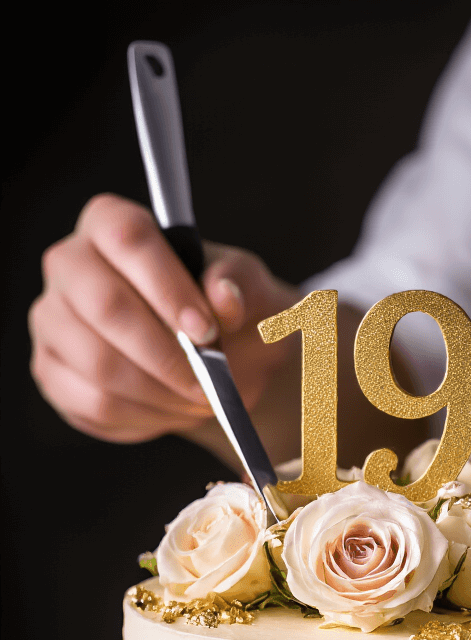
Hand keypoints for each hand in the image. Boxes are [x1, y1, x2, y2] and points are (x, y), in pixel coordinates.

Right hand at [29, 194, 298, 463]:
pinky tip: (171, 409)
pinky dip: (144, 416)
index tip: (206, 332)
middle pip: (104, 304)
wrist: (213, 363)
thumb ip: (239, 283)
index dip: (168, 288)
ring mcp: (52, 319)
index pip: (128, 238)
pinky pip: (94, 404)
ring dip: (160, 392)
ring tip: (198, 400)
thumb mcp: (248, 289)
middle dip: (164, 354)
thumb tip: (225, 294)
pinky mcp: (53, 371)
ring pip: (99, 363)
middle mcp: (69, 264)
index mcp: (110, 222)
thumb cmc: (223, 312)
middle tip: (207, 382)